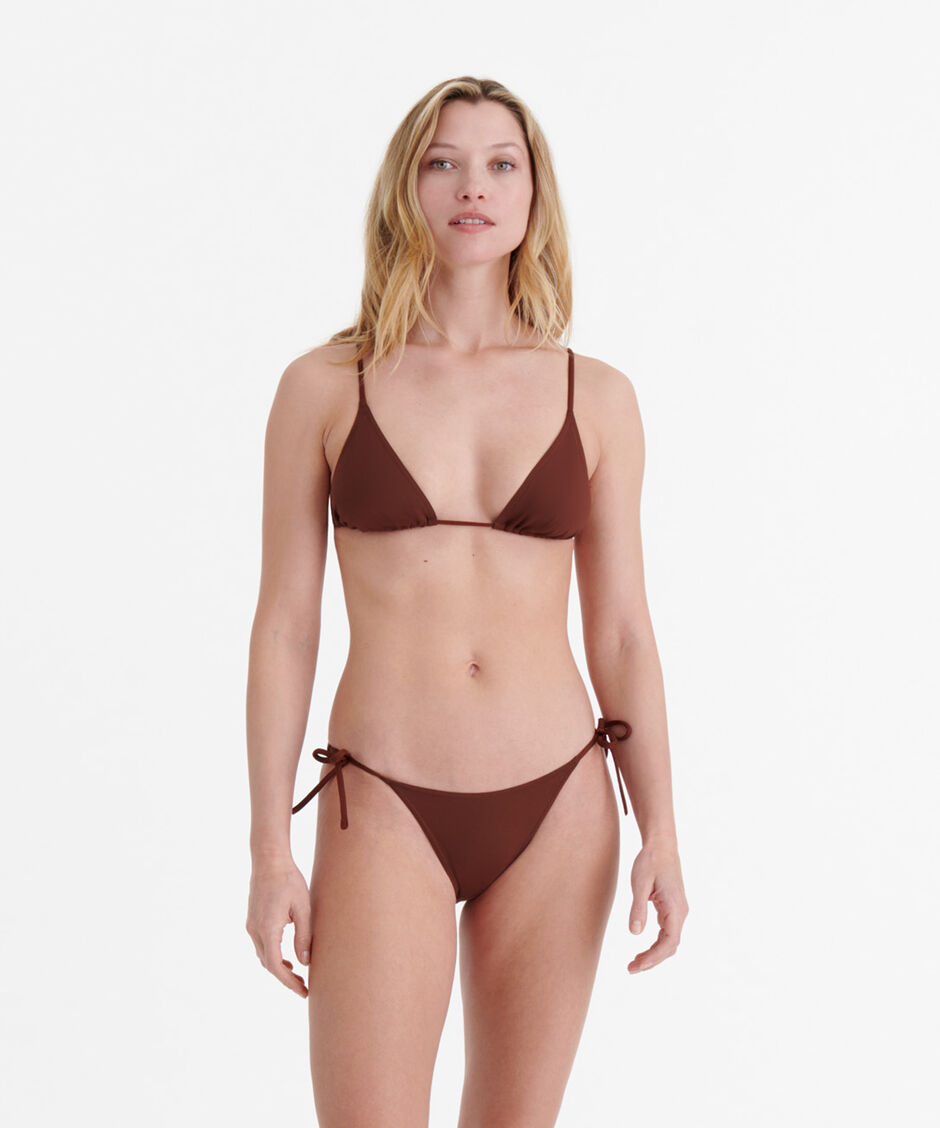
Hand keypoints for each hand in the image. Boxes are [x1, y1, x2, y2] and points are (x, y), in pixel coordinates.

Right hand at [245, 857, 312, 997]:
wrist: (269, 859)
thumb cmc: (289, 880)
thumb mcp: (303, 908)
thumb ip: (304, 936)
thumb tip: (304, 962)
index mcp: (268, 929)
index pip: (276, 967)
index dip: (289, 983)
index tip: (304, 991)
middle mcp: (256, 930)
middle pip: (268, 964)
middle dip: (285, 978)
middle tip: (304, 987)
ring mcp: (251, 925)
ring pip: (264, 955)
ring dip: (278, 967)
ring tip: (297, 974)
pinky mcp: (252, 919)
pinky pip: (262, 945)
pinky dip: (273, 955)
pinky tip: (286, 956)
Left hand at [625, 838, 687, 973]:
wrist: (661, 845)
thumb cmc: (650, 861)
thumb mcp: (640, 884)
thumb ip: (638, 909)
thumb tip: (635, 933)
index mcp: (675, 908)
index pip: (669, 942)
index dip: (654, 957)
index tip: (637, 965)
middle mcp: (680, 912)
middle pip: (670, 946)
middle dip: (652, 960)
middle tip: (631, 969)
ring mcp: (677, 911)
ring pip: (669, 941)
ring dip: (653, 954)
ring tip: (634, 963)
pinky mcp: (671, 908)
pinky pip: (666, 932)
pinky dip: (655, 944)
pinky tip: (642, 948)